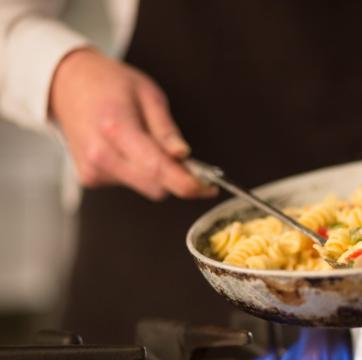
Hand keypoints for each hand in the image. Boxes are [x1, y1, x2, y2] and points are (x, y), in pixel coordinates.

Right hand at [49, 48, 215, 199]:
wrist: (67, 85)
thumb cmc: (110, 84)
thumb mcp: (148, 94)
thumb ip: (166, 129)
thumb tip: (183, 155)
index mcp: (116, 128)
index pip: (157, 168)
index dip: (187, 183)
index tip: (208, 188)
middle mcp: (101, 154)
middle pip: (155, 185)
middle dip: (176, 177)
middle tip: (186, 160)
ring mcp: (93, 169)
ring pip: (144, 186)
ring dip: (156, 173)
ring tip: (146, 143)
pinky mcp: (89, 178)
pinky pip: (129, 184)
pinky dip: (138, 172)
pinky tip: (127, 149)